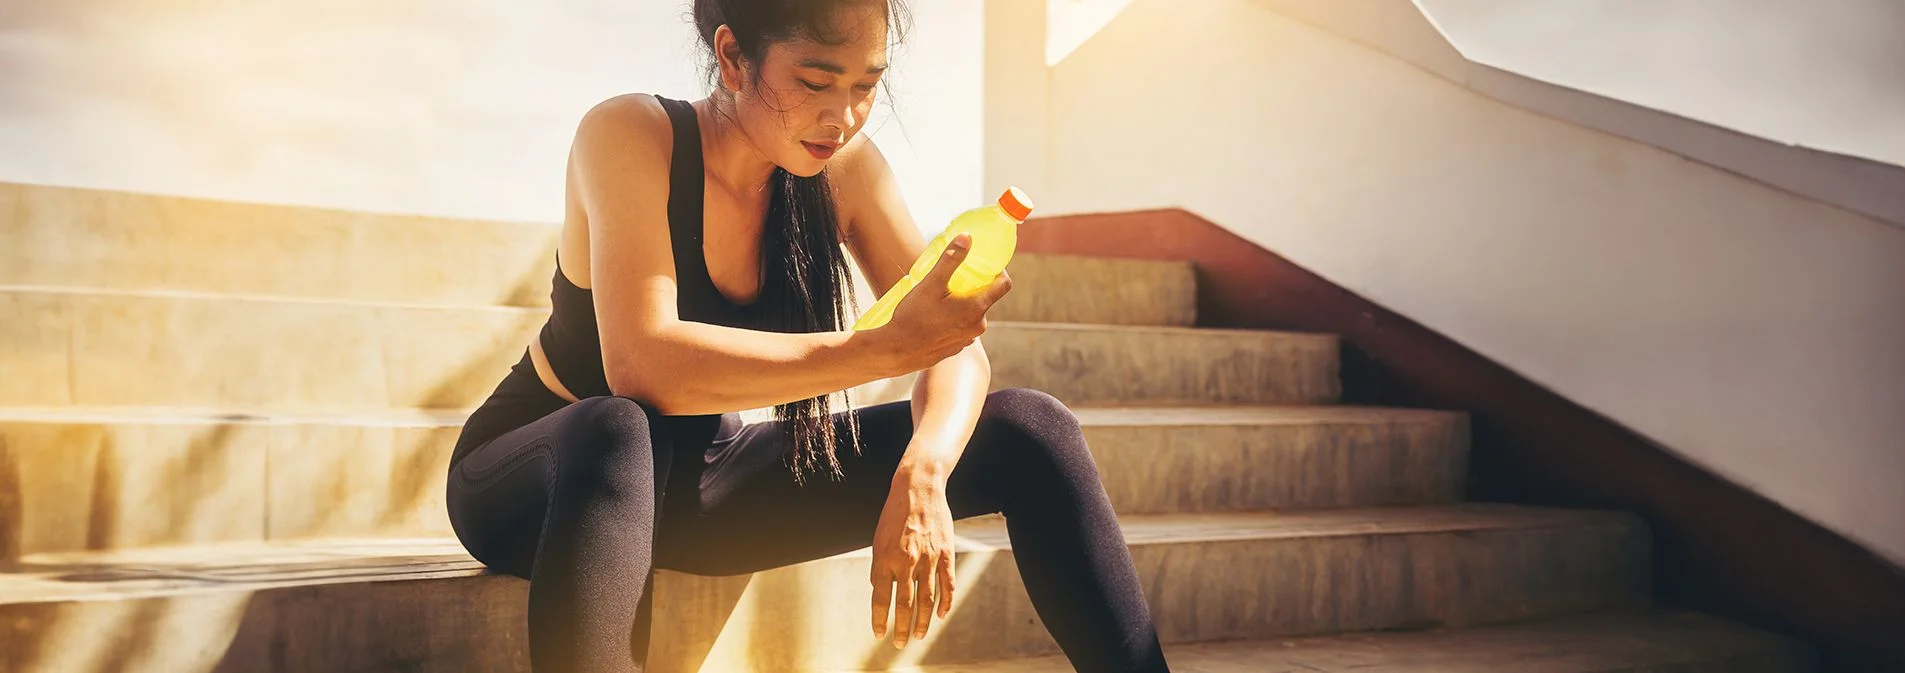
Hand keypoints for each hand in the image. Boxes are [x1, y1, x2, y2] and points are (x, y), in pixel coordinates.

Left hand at [869, 469, 956, 647]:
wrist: (918, 488)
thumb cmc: (894, 514)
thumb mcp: (879, 539)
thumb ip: (881, 566)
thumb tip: (881, 591)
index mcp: (884, 557)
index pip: (880, 597)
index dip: (880, 619)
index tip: (879, 634)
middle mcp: (905, 561)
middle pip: (904, 604)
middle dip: (901, 627)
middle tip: (900, 644)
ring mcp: (928, 558)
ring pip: (926, 598)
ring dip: (921, 621)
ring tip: (918, 636)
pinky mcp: (946, 553)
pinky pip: (947, 584)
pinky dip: (944, 602)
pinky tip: (940, 615)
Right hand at [874, 233, 1012, 374]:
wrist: (896, 351)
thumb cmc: (913, 317)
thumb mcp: (931, 283)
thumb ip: (951, 259)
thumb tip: (967, 237)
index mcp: (976, 309)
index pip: (1003, 285)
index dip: (999, 271)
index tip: (986, 264)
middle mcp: (977, 327)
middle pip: (985, 299)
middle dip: (973, 287)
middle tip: (954, 279)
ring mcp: (967, 340)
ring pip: (971, 315)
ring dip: (962, 305)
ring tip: (940, 299)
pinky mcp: (955, 349)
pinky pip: (960, 329)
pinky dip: (953, 321)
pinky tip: (934, 318)